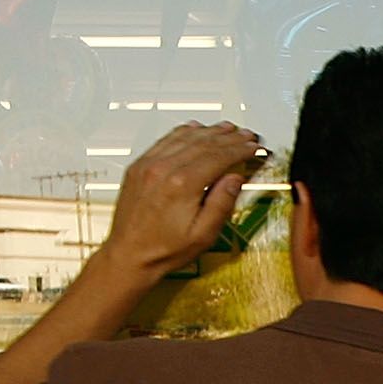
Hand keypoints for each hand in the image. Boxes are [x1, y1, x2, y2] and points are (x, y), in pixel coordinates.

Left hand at [95, 120, 266, 282]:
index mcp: (182, 185)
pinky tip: (194, 128)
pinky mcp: (139, 166)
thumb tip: (235, 179)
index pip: (218, 157)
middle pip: (203, 143)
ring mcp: (148, 165)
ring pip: (184, 137)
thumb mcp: (204, 234)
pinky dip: (182, 132)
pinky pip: (164, 140)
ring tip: (225, 128)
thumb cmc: (163, 249)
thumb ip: (222, 203)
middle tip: (245, 135)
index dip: (239, 149)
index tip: (252, 147)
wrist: (130, 255)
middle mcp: (163, 169)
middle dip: (228, 137)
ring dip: (208, 130)